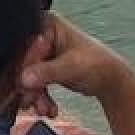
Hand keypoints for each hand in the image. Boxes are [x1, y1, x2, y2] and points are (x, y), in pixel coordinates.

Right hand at [18, 14, 133, 111]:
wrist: (111, 81)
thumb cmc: (96, 64)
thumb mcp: (71, 67)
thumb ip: (47, 71)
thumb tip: (23, 79)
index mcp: (47, 24)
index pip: (26, 46)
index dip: (24, 67)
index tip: (24, 87)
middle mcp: (42, 35)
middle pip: (25, 62)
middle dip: (29, 86)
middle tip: (31, 104)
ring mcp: (44, 52)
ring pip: (28, 75)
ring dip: (35, 96)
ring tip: (44, 110)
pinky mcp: (46, 67)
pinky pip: (35, 82)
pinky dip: (40, 97)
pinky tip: (49, 109)